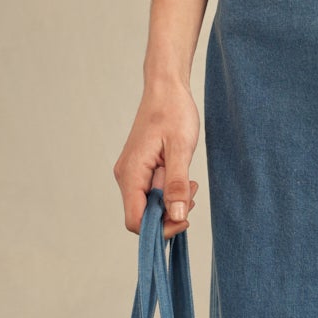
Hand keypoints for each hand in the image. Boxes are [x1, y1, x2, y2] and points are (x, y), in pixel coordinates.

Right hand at [115, 81, 201, 232]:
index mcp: (131, 174)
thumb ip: (176, 184)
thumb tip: (177, 216)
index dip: (160, 229)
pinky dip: (168, 192)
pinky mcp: (140, 169)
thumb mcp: (180, 148)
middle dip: (169, 214)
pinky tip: (183, 178)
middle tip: (191, 195)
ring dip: (171, 203)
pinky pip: (151, 192)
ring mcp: (132, 173)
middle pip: (142, 216)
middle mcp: (126, 177)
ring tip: (190, 183)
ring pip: (148, 205)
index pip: (136, 221)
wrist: (166, 89)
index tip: (185, 218)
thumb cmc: (173, 112)